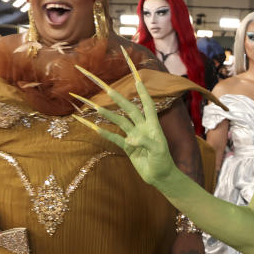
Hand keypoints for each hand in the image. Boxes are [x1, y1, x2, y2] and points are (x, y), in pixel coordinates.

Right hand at [70, 48, 177, 187]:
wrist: (161, 177)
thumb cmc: (163, 164)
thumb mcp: (158, 152)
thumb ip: (147, 142)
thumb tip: (131, 137)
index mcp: (152, 125)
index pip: (147, 103)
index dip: (142, 90)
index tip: (136, 76)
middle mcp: (142, 126)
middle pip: (127, 107)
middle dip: (115, 95)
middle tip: (102, 84)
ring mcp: (133, 135)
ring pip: (117, 120)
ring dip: (104, 113)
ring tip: (90, 104)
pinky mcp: (128, 147)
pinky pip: (113, 137)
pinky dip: (102, 132)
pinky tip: (91, 126)